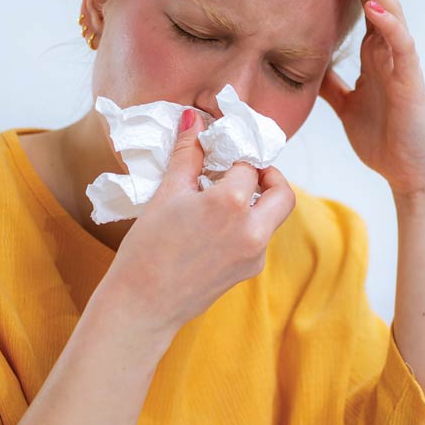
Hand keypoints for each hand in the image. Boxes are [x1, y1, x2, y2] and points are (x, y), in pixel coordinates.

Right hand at [100, 110, 295, 334]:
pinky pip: (259, 238)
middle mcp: (253, 229)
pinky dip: (246, 225)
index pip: (248, 164)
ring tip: (222, 199)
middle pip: (282, 192)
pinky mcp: (250, 270)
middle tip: (243, 172)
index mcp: (232, 203)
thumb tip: (194, 118)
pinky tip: (214, 228)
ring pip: (273, 217)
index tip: (223, 151)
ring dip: (257, 202)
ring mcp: (255, 254)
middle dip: (268, 177)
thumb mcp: (167, 194)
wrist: (142, 305)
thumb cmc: (147, 249)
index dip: (235, 153)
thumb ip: (188, 155)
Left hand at [316, 0, 424, 199]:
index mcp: (376, 52)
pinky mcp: (411, 79)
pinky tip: (371, 6)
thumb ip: (331, 82)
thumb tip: (306, 65)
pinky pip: (401, 43)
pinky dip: (387, 22)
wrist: (411, 173)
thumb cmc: (384, 139)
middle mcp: (390, 49)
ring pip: (389, 8)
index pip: (359, 2)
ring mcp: (402, 61)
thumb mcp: (346, 105)